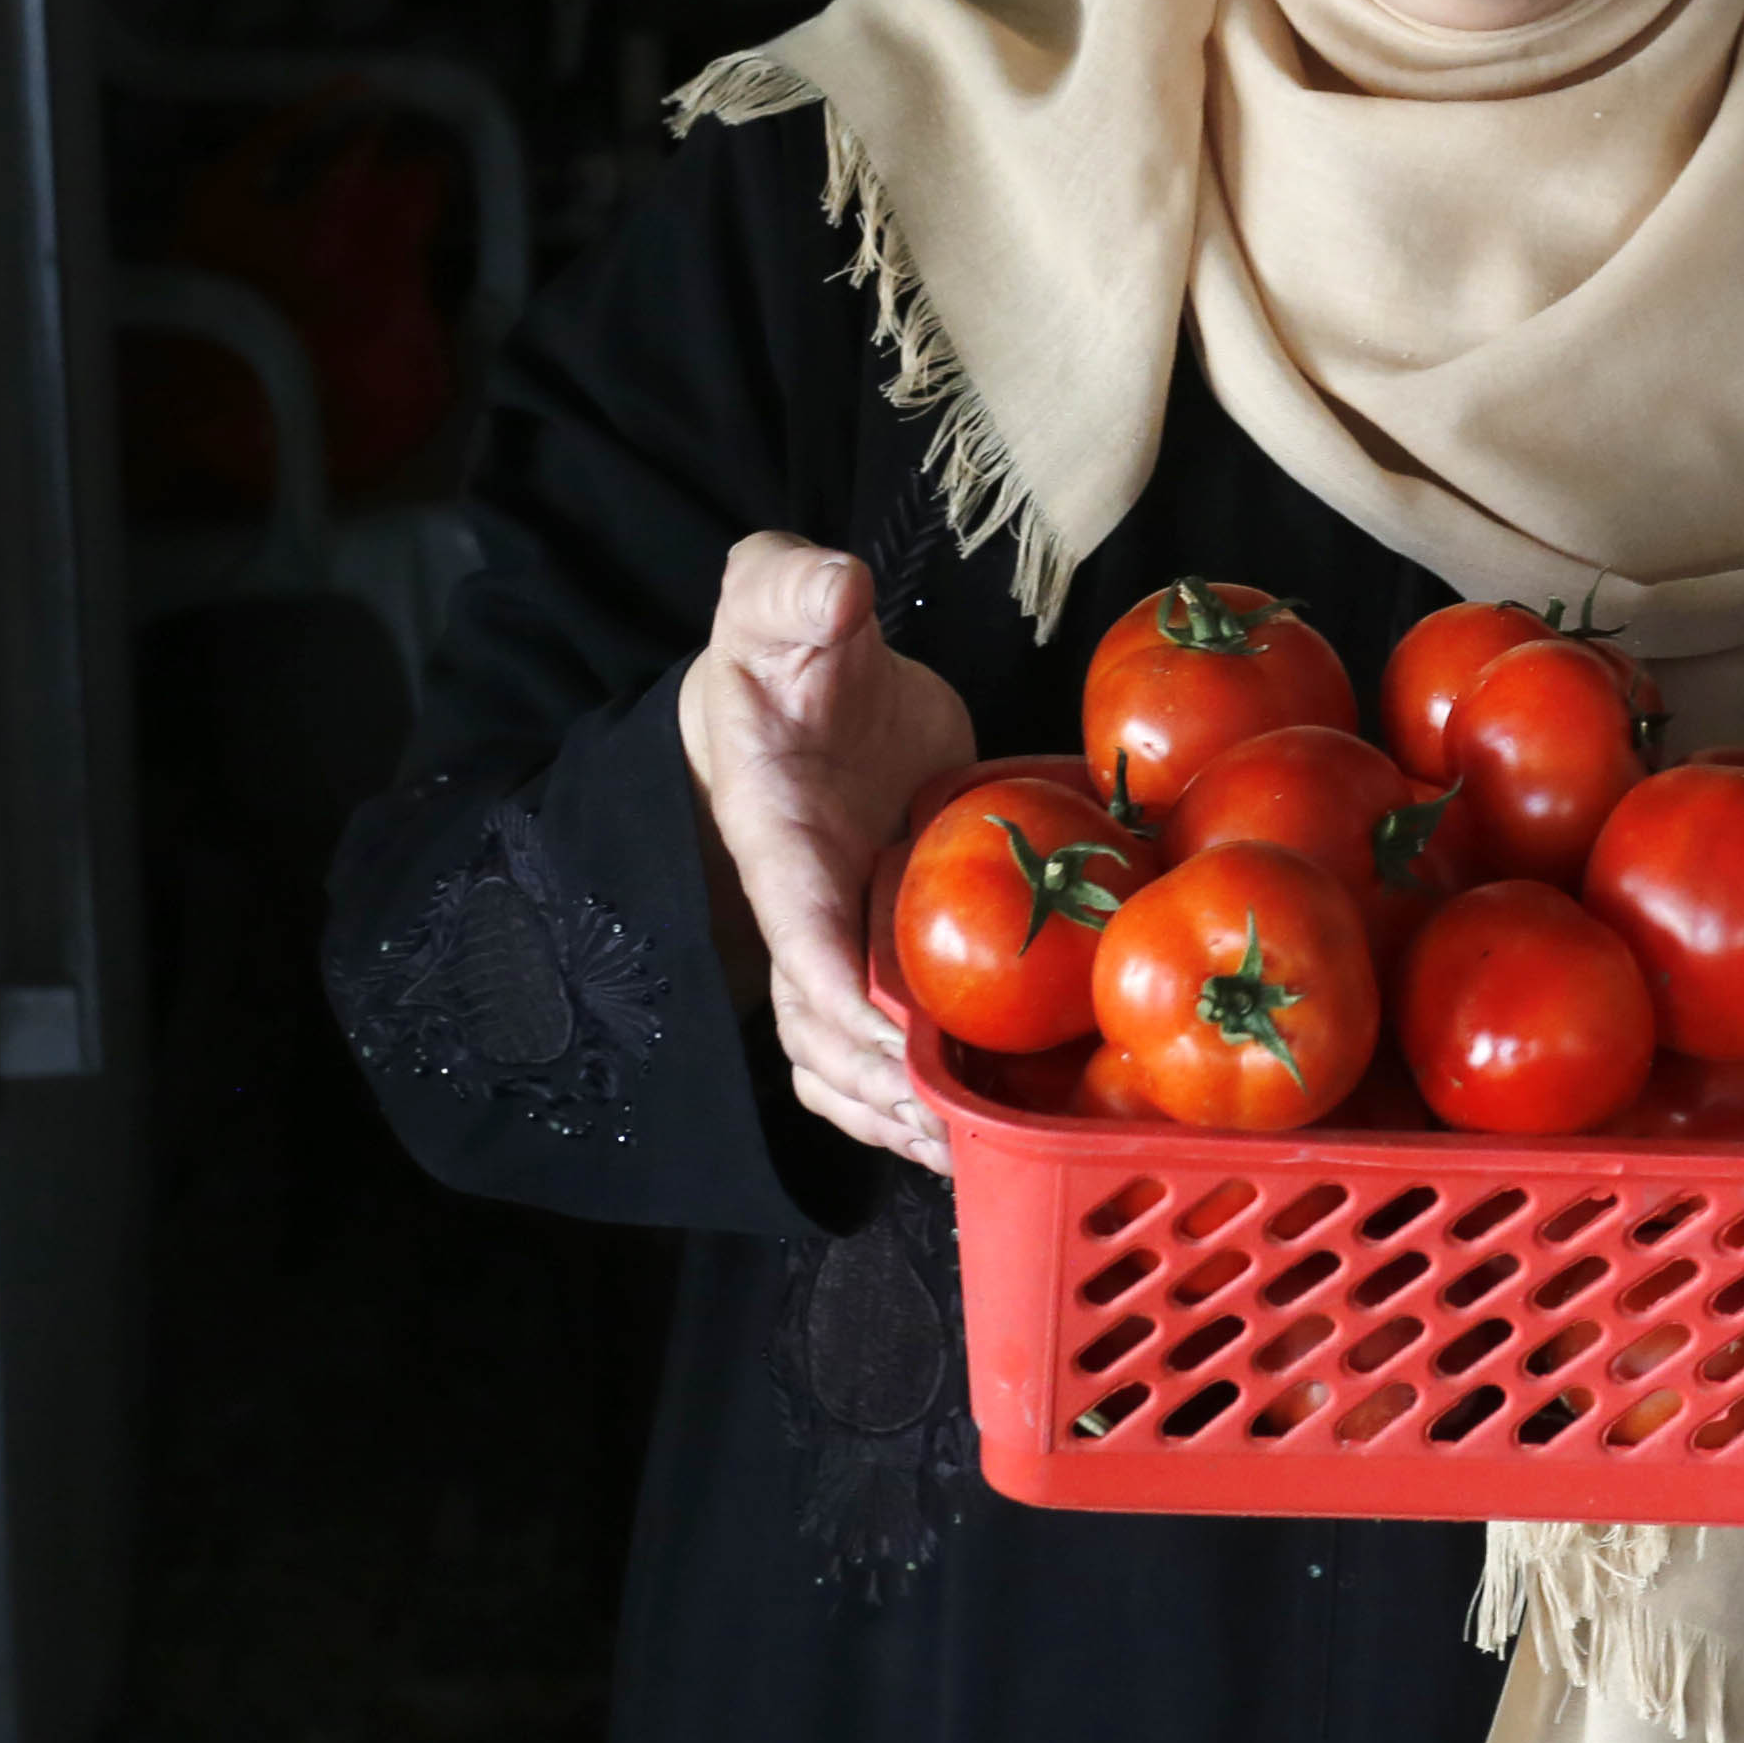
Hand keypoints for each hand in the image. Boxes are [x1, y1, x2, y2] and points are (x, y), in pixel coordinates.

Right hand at [677, 532, 972, 1172]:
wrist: (794, 685)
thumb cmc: (784, 652)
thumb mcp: (779, 599)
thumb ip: (796, 589)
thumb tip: (834, 587)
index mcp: (776, 833)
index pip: (795, 925)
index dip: (836, 991)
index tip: (890, 1036)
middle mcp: (799, 905)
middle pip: (818, 1025)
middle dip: (880, 1084)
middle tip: (957, 1128)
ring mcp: (834, 938)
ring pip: (837, 1061)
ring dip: (890, 1117)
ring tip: (967, 1156)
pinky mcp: (874, 948)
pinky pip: (870, 1049)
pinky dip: (904, 1102)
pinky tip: (966, 1131)